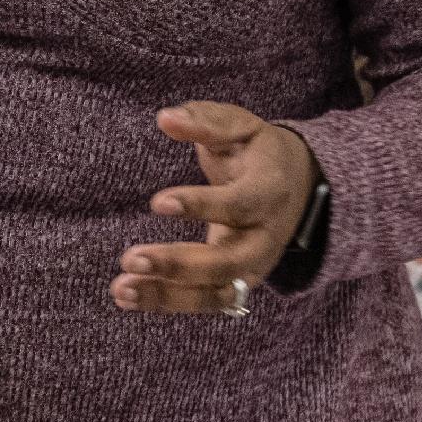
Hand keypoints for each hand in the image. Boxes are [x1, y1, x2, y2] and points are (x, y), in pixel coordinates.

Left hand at [117, 103, 315, 313]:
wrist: (298, 185)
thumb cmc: (259, 153)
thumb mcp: (241, 127)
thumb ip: (205, 122)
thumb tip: (165, 118)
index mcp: (271, 192)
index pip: (239, 205)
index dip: (200, 206)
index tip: (157, 202)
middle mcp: (266, 238)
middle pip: (227, 263)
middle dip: (179, 265)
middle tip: (131, 257)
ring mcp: (253, 267)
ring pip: (215, 293)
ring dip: (167, 295)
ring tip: (122, 287)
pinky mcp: (237, 284)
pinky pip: (204, 303)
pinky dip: (165, 302)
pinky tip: (127, 296)